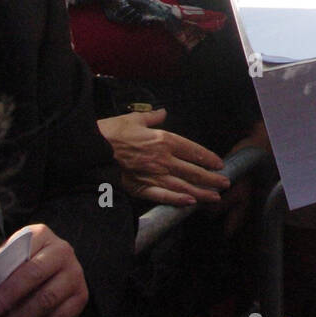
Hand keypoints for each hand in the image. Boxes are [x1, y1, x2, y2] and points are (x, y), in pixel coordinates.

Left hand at [0, 225, 87, 316]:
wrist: (48, 263)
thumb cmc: (19, 260)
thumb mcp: (5, 256)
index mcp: (41, 235)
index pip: (25, 265)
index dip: (4, 291)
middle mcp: (63, 252)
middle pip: (38, 283)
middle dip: (10, 309)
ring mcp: (75, 275)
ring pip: (48, 304)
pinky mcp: (80, 297)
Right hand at [98, 109, 229, 205]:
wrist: (90, 149)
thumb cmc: (111, 132)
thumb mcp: (134, 118)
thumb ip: (152, 117)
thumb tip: (163, 113)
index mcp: (163, 140)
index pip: (193, 150)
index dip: (208, 158)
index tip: (219, 164)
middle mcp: (163, 159)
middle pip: (193, 171)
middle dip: (211, 178)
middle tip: (225, 184)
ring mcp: (153, 175)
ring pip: (183, 186)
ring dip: (201, 192)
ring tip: (214, 197)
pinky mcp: (141, 187)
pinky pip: (163, 196)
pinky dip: (178, 200)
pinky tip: (189, 203)